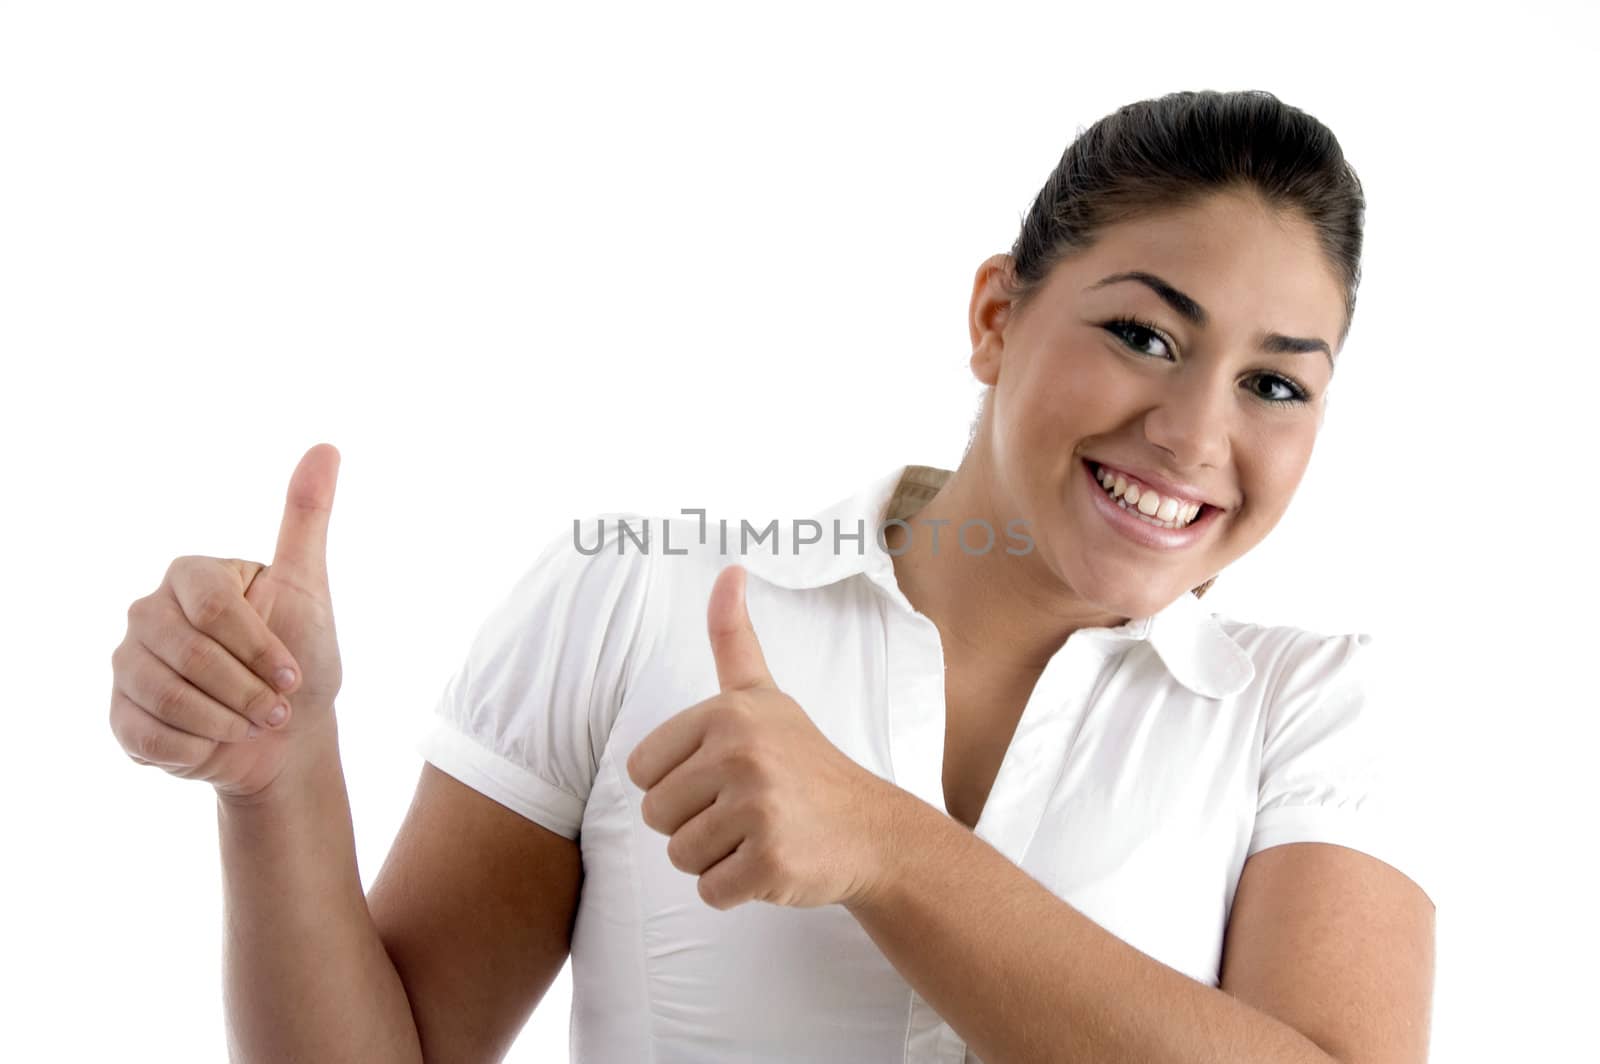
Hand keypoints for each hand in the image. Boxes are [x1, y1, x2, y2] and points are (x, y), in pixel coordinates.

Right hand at [109, 443, 344, 800]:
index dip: (258, 647)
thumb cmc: (300, 655)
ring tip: (253, 722)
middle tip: (277, 707)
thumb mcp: (309, 586)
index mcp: (191, 576)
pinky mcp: (120, 714)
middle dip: (247, 691)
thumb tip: (325, 447)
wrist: (284, 736)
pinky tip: (216, 740)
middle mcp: (148, 613)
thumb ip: (306, 519)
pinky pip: (147, 733)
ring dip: (225, 720)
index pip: (213, 607)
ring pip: (166, 697)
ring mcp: (127, 664)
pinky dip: (195, 746)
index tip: (293, 673)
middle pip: (189, 655)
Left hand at [625, 564, 898, 911]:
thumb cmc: (802, 763)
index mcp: (727, 714)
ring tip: (758, 835)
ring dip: (714, 858)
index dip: (676, 783)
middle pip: (655, 816)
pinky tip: (771, 863)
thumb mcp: (763, 696)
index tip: (724, 777)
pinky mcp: (771, 862)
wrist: (872, 831)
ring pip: (680, 856)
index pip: (641, 771)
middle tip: (745, 811)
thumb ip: (733, 637)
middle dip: (692, 824)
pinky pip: (711, 890)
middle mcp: (741, 756)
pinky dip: (735, 889)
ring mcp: (759, 810)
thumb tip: (729, 568)